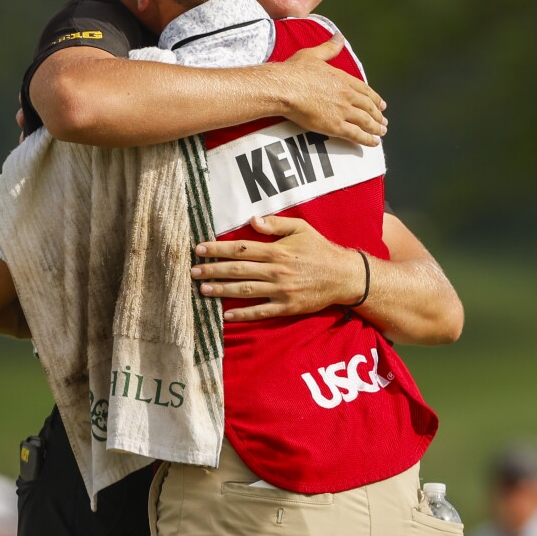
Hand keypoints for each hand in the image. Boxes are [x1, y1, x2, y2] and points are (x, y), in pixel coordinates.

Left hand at [192, 215, 364, 320]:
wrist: (343, 276)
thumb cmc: (320, 249)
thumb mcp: (301, 229)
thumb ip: (276, 224)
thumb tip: (252, 220)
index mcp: (277, 251)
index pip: (240, 248)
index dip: (218, 249)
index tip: (200, 249)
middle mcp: (276, 271)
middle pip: (237, 270)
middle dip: (213, 270)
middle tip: (193, 271)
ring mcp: (280, 291)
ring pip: (245, 291)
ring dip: (222, 290)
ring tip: (203, 289)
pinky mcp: (287, 307)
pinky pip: (261, 311)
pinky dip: (243, 314)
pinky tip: (226, 315)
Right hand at [267, 34, 387, 146]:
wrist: (284, 88)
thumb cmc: (294, 71)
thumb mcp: (313, 54)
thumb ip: (329, 48)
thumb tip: (340, 37)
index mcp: (343, 79)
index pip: (364, 90)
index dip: (374, 98)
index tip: (381, 104)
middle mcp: (347, 95)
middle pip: (368, 106)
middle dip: (378, 115)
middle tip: (383, 122)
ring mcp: (343, 111)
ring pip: (365, 121)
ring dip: (376, 128)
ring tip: (381, 133)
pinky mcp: (335, 126)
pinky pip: (356, 134)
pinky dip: (367, 139)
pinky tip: (373, 143)